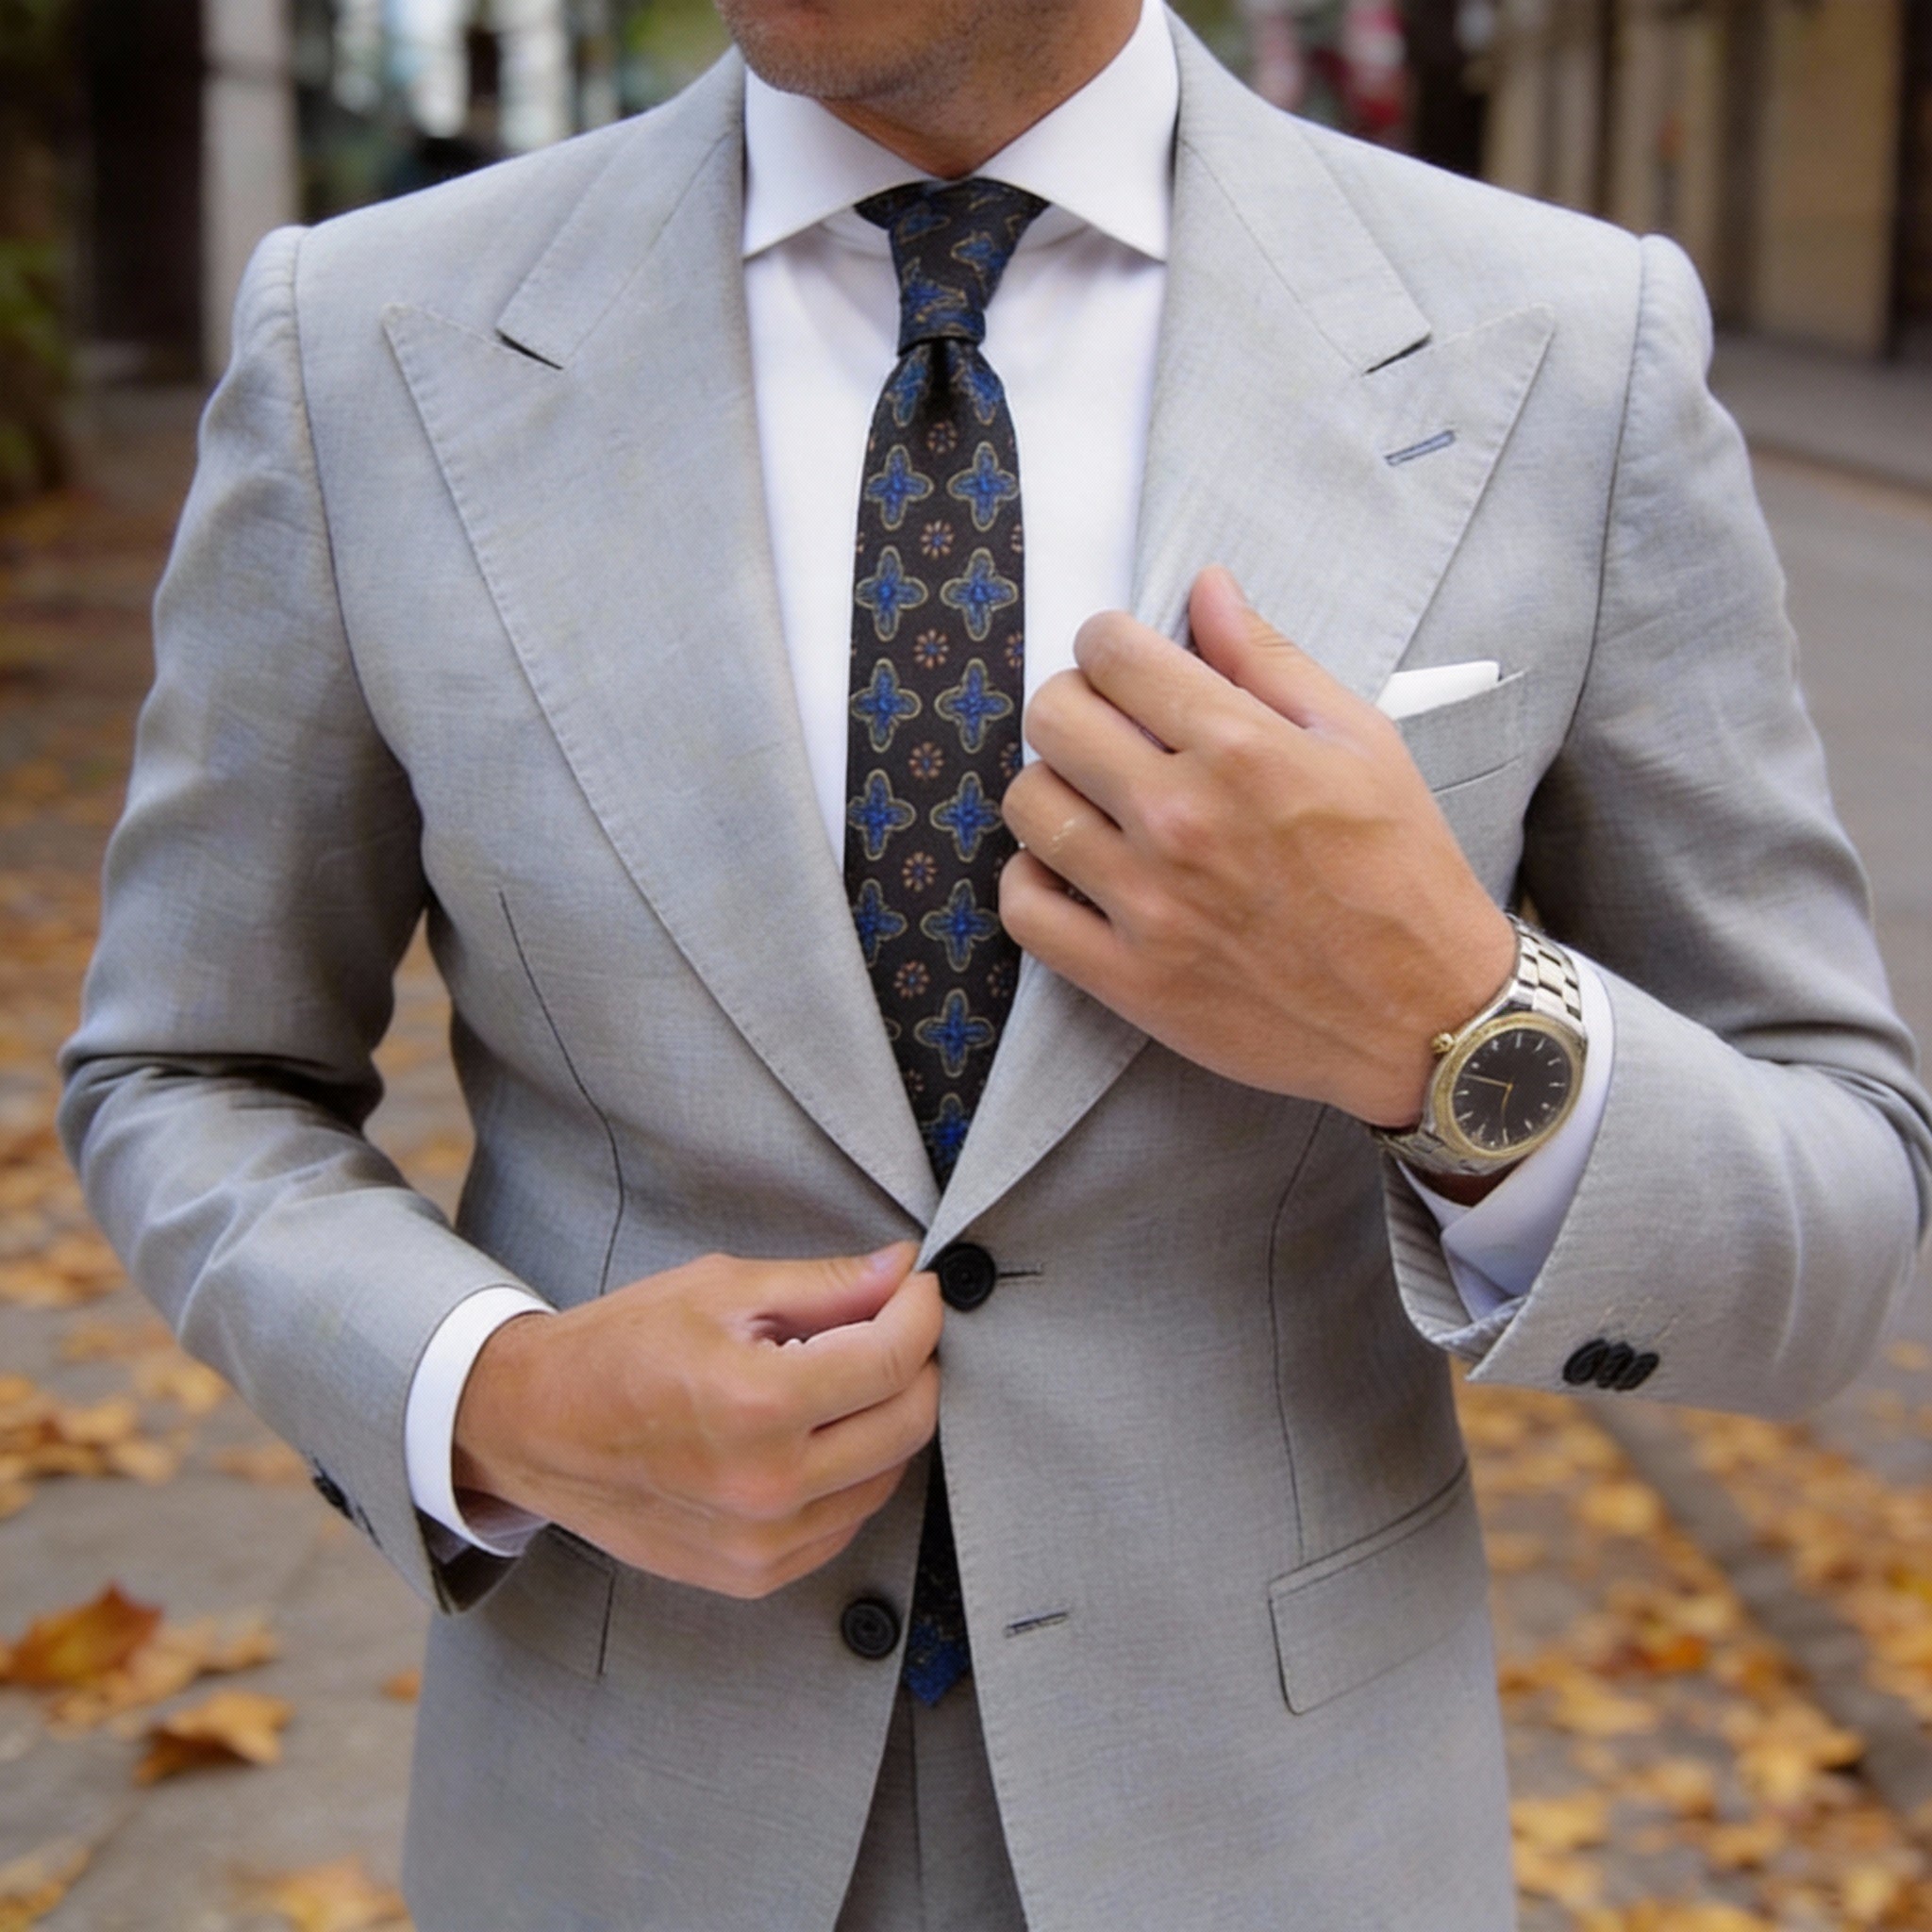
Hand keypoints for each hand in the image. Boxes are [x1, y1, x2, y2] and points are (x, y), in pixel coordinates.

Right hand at [452, 1243, 941, 1598]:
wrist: (536, 1427)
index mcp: (757, 1404)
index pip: (892, 1359)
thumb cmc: (619, 1348)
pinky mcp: (754, 1573)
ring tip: (845, 1377)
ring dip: (887, 1419)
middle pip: (908, 1423)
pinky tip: (816, 1433)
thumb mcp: (720, 1289)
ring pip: (886, 1476)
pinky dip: (853, 1472)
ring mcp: (762, 1542)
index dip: (920, 1312)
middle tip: (891, 1325)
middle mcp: (766, 1486)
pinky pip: (845, 1520)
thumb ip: (824, 1285)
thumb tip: (902, 1271)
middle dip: (916, 1363)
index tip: (917, 1288)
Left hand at [1000, 566, 1514, 1127]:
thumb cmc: (1401, 874)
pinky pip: (1025, 908)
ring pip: (1028, 804)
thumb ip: (1270, 660)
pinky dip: (1035, 880)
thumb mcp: (1362, 743)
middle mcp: (1182, 820)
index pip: (1111, 652)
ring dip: (1054, 788)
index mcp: (1242, 749)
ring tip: (1097, 802)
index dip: (1109, 643)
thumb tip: (1206, 587)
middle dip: (1074, 704)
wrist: (1426, 1015)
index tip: (1124, 663)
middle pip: (1053, 717)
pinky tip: (1075, 872)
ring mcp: (1147, 904)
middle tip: (1109, 729)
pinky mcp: (1128, 978)